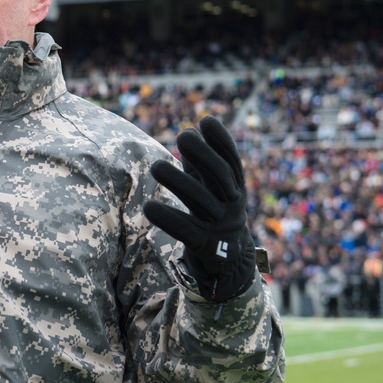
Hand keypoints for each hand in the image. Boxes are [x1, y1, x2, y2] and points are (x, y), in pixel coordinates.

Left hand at [143, 116, 255, 302]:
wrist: (228, 262)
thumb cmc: (214, 213)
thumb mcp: (210, 188)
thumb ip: (199, 164)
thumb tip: (188, 132)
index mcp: (234, 188)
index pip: (232, 160)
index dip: (222, 140)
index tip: (206, 120)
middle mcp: (231, 204)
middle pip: (221, 176)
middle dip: (203, 155)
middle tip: (182, 136)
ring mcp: (219, 225)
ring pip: (200, 201)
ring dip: (178, 182)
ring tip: (154, 166)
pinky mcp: (205, 246)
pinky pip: (186, 230)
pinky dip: (168, 219)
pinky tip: (148, 208)